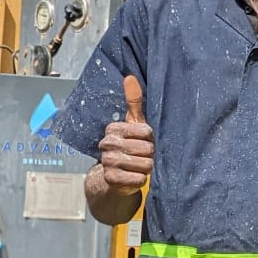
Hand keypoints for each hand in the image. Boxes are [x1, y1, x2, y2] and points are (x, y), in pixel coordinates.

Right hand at [98, 75, 153, 194]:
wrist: (116, 178)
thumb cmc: (130, 145)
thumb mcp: (133, 123)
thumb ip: (133, 101)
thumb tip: (129, 77)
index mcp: (113, 128)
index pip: (146, 131)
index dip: (151, 138)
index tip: (145, 140)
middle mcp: (107, 144)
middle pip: (146, 148)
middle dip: (150, 154)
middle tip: (143, 155)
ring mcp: (107, 162)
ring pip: (144, 164)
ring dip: (147, 167)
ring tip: (140, 165)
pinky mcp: (111, 179)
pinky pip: (139, 178)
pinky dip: (142, 179)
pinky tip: (136, 176)